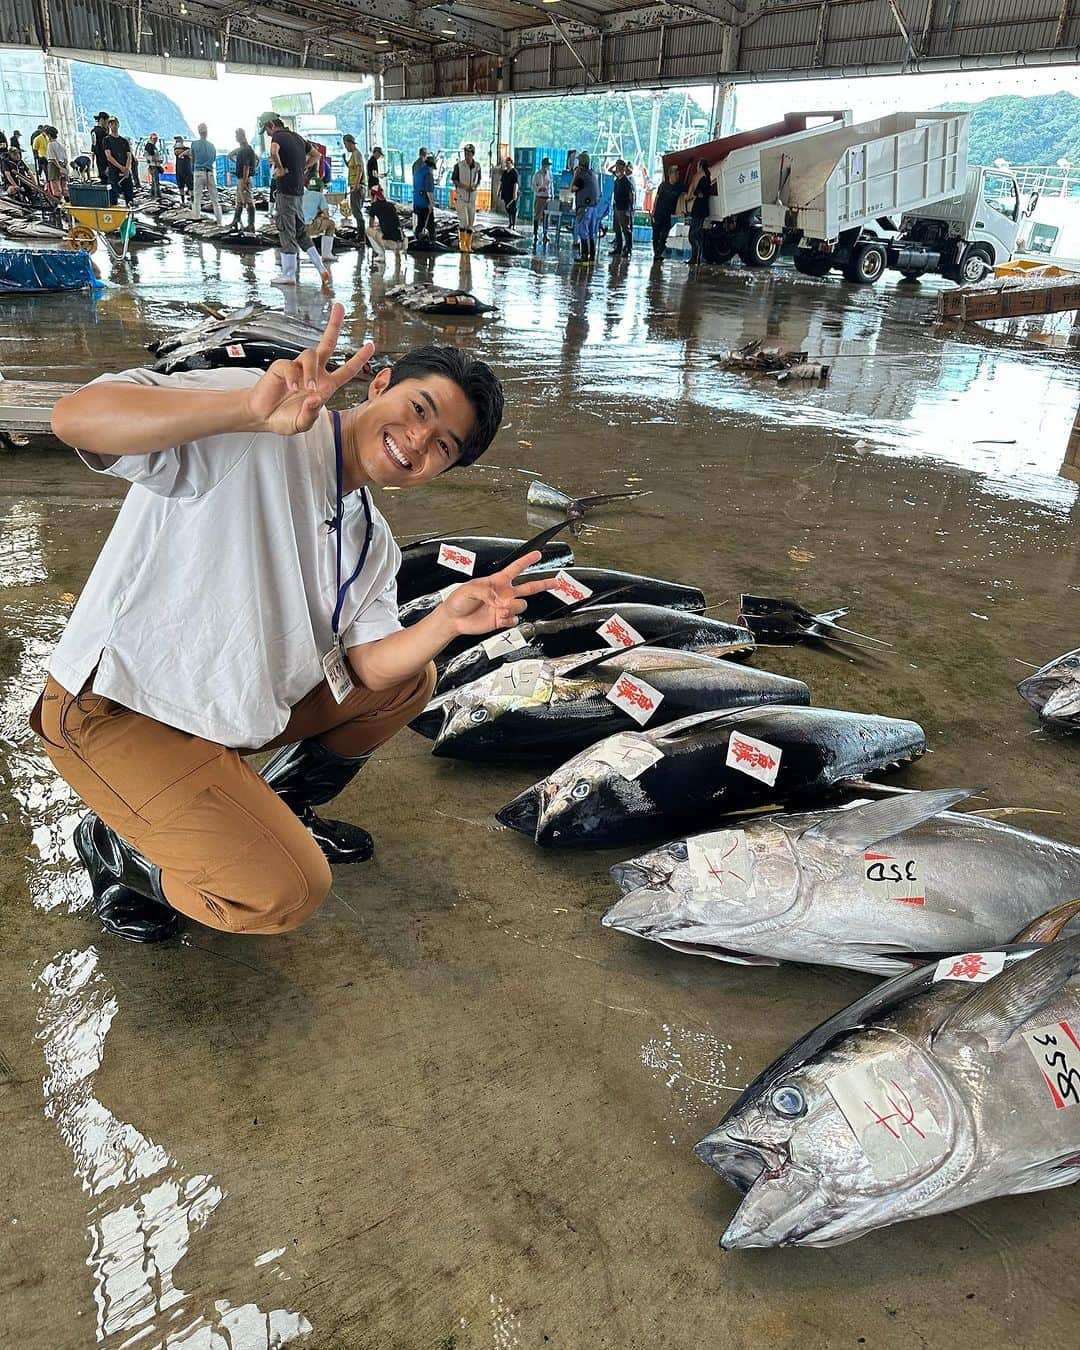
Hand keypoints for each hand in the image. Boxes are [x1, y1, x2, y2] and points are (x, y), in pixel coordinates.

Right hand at [243, 304, 373, 435]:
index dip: (359, 358)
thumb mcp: (302, 424)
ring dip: (311, 372)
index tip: (370, 345)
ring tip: (308, 389)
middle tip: (339, 307)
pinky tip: (291, 388)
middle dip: (334, 325)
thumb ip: (311, 414)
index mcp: (325, 385)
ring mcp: (298, 368)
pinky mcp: (282, 367)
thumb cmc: (284, 418)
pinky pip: (291, 365)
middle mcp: (314, 373)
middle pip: (327, 343)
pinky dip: (293, 377)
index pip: (346, 369)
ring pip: (311, 355)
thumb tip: (316, 397)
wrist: (262, 416)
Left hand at [440, 551, 556, 636]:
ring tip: (500, 609)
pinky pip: (514, 620)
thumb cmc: (458, 600)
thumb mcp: (469, 588)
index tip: (537, 554)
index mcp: (497, 581)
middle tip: (556, 582)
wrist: (454, 619)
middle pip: (529, 587)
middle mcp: (504, 593)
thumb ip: (486, 591)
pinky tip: (500, 617)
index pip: (516, 568)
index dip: (527, 560)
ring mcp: (504, 607)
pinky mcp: (501, 620)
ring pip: (521, 605)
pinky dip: (509, 619)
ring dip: (513, 607)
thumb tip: (499, 600)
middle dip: (544, 584)